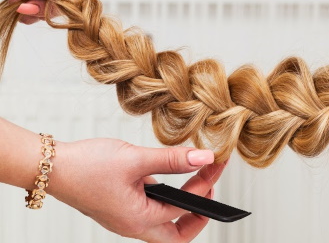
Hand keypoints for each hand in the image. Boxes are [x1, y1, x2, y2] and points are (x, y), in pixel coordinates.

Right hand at [47, 138, 225, 242]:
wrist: (50, 166)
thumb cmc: (86, 166)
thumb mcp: (135, 159)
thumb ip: (172, 159)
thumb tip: (204, 157)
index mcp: (138, 219)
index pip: (184, 210)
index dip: (205, 187)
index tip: (215, 165)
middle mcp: (133, 224)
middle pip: (177, 234)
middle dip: (199, 214)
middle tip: (210, 186)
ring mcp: (126, 217)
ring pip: (164, 221)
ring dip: (183, 202)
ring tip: (196, 175)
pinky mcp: (121, 207)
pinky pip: (150, 208)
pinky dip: (166, 195)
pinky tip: (170, 174)